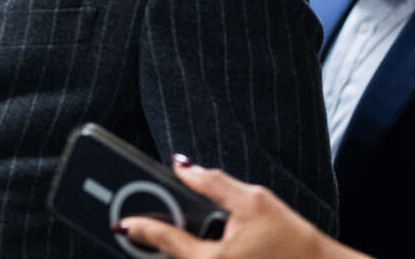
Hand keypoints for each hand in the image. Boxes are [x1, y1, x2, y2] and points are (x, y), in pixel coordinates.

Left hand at [117, 161, 370, 258]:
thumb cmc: (292, 239)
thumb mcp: (252, 201)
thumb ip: (212, 182)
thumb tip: (181, 165)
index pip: (165, 241)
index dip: (140, 227)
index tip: (121, 222)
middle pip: (170, 258)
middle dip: (153, 241)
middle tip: (136, 225)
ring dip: (173, 250)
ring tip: (162, 229)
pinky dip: (189, 254)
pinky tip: (190, 241)